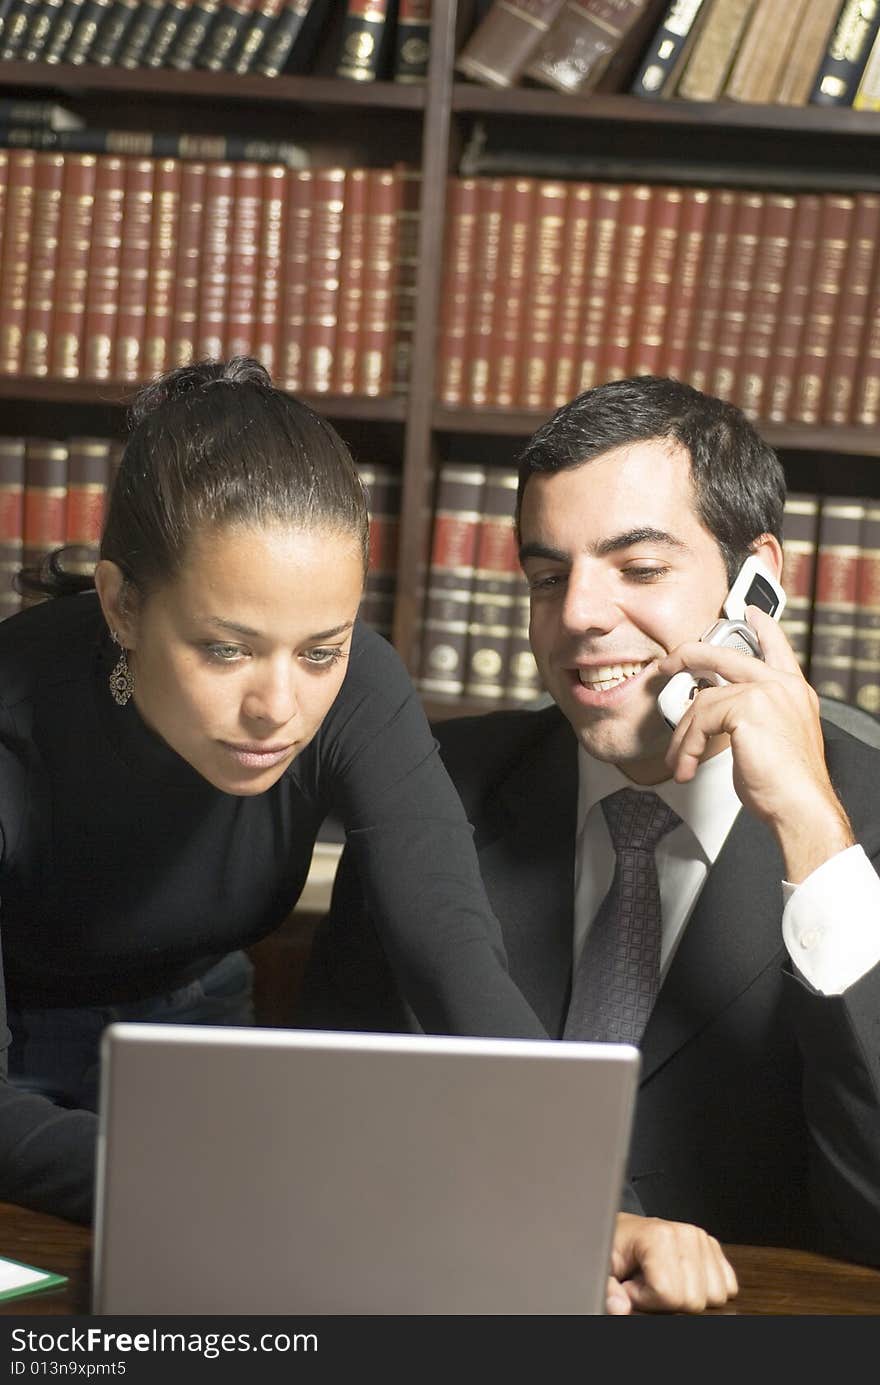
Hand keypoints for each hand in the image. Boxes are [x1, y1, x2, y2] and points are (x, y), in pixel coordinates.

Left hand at [605, 1212, 737, 1314]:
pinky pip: (728, 1287)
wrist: (624, 1231)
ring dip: (685, 1295)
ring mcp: (702, 1239)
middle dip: (667, 1300)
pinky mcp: (713, 1248)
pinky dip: (705, 1290)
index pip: (670, 1294)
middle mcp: (686, 1233)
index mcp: (659, 1236)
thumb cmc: (615, 1247)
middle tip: (647, 1282)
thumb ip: (607, 1289)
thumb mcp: (604, 1267)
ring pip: (715, 1297)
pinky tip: (680, 1278)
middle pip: (694, 1300)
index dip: (646, 1299)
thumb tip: (619, 1306)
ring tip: (661, 1279)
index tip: (632, 1284)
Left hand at [657, 606, 853, 881]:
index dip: (762, 627)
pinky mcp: (747, 708)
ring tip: (679, 761)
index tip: (750, 612)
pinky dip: (686, 746)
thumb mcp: (772, 741)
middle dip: (688, 655)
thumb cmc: (788, 785)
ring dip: (683, 735)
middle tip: (667, 663)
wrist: (801, 805)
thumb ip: (751, 720)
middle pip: (725, 655)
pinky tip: (687, 766)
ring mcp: (766, 693)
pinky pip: (700, 720)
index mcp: (793, 692)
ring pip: (703, 701)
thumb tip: (716, 720)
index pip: (777, 648)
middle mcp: (782, 686)